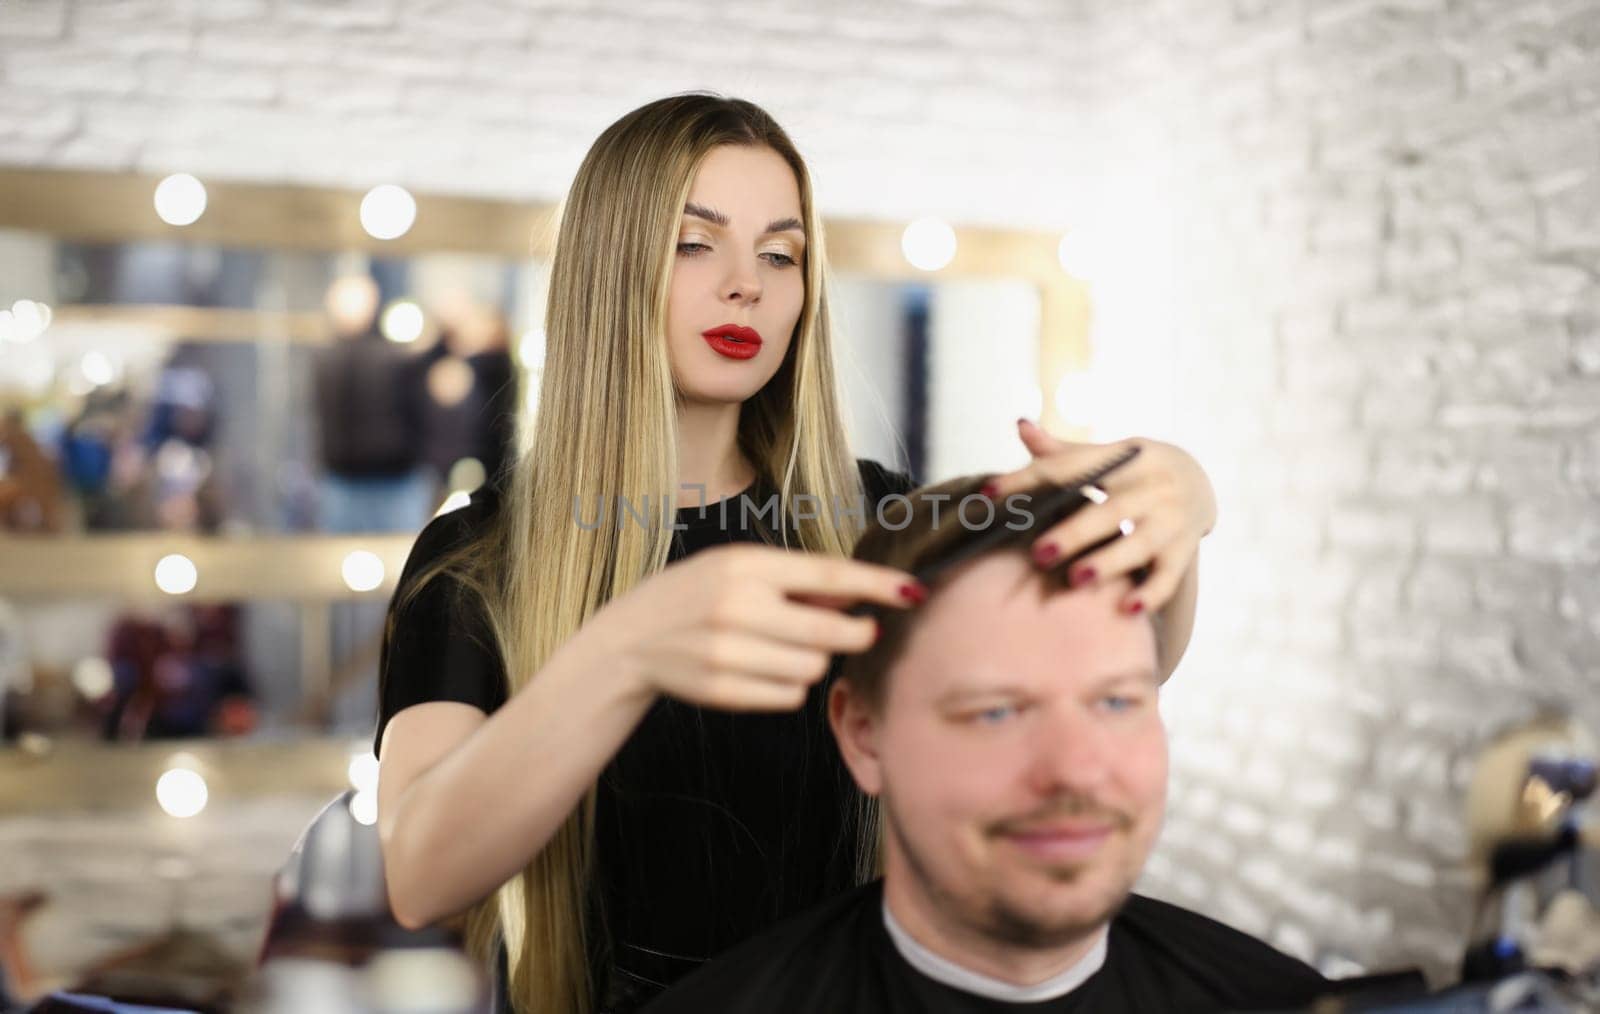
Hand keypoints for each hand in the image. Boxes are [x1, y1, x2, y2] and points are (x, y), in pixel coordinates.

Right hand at [585, 544, 923, 711]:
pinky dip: (788, 687)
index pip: (826, 574)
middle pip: (828, 633)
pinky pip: (788, 697)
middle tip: (860, 631)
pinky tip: (762, 670)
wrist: (630, 640)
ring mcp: (726, 652)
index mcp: (744, 565)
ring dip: (812, 662)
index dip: (875, 585)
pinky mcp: (722, 691)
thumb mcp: (737, 568)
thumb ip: (795, 580)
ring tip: (783, 648)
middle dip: (855, 634)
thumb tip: (860, 592)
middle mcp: (735, 606)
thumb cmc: (696, 595)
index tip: (911, 591)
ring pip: (811, 669)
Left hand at [983, 418, 1215, 614]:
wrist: (1200, 482)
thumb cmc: (1133, 472)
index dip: (1028, 478)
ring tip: (1076, 579)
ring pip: (1140, 544)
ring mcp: (1172, 520)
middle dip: (1075, 532)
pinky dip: (1150, 594)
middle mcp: (1152, 487)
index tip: (990, 494)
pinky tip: (1126, 609)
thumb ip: (1063, 453)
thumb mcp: (1108, 455)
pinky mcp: (1183, 551)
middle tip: (1038, 553)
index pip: (1072, 468)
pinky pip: (1168, 576)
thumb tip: (1020, 425)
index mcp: (1127, 457)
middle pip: (1111, 511)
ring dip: (1108, 562)